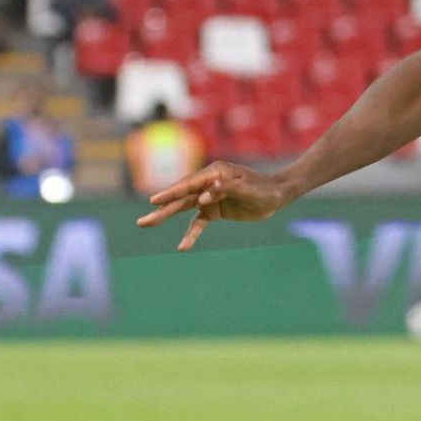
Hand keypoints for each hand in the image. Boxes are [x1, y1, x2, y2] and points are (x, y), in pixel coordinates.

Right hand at [136, 160, 295, 250]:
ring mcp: (209, 196)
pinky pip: (198, 222)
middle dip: (161, 208)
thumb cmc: (264, 189)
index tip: (154, 201)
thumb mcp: (248, 189)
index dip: (171, 193)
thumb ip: (226, 189)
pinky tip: (182, 247)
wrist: (278, 196)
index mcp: (214, 173)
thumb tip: (205, 193)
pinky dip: (191, 233)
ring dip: (166, 216)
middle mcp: (207, 183)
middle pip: (180, 196)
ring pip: (183, 208)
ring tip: (146, 223)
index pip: (188, 184)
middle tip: (142, 222)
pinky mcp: (214, 210)